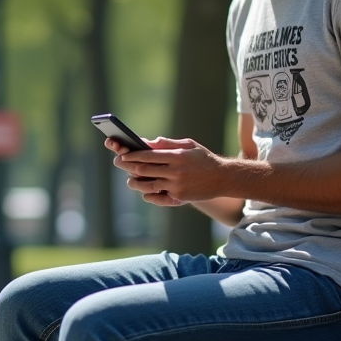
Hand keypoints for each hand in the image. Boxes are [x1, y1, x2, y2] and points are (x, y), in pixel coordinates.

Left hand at [104, 137, 228, 205]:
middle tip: (118, 163)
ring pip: (148, 185)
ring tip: (129, 179)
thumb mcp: (188, 145)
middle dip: (128, 166)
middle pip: (145, 170)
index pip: (148, 155)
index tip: (122, 153)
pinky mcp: (178, 198)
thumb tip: (147, 142)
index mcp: (177, 156)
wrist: (221, 178)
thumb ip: (167, 143)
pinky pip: (157, 197)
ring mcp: (176, 186)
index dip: (132, 155)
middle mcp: (175, 172)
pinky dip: (148, 194)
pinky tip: (144, 190)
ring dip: (135, 182)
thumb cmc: (203, 158)